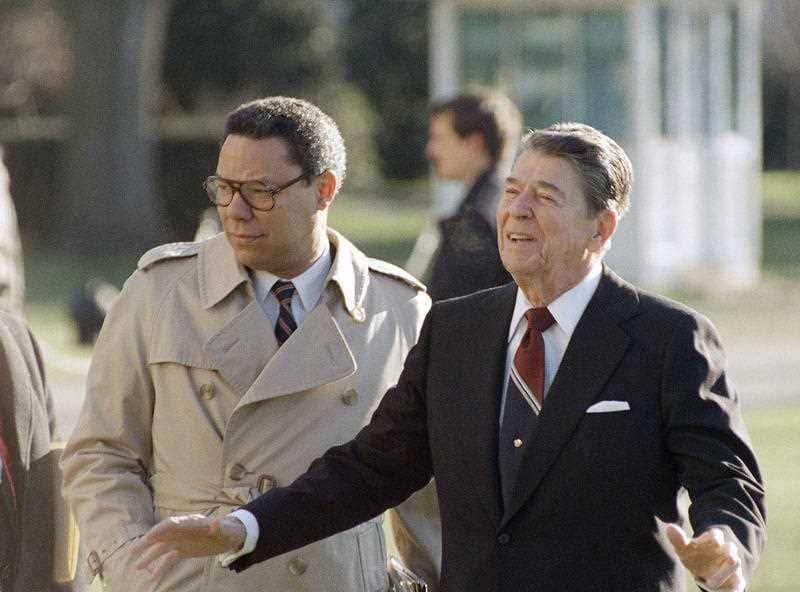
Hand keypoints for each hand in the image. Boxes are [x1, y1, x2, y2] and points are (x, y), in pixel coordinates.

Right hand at [130, 514, 245, 580]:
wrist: (230, 536)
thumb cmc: (229, 529)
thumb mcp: (226, 529)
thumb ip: (219, 527)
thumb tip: (215, 523)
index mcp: (190, 522)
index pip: (171, 524)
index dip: (160, 529)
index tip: (148, 537)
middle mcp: (183, 530)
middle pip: (162, 535)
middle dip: (147, 542)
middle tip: (132, 551)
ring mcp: (182, 541)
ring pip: (162, 548)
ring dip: (150, 556)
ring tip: (137, 567)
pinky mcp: (184, 550)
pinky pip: (170, 559)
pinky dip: (162, 567)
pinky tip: (154, 578)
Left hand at [665, 523, 743, 591]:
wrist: (706, 570)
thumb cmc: (694, 556)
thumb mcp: (685, 548)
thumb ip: (678, 540)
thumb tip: (669, 527)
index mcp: (713, 540)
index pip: (716, 534)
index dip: (716, 537)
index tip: (716, 541)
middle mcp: (725, 551)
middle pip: (730, 548)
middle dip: (730, 553)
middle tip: (731, 558)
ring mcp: (731, 565)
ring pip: (735, 564)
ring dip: (733, 567)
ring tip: (732, 566)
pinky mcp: (736, 579)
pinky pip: (738, 584)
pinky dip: (736, 590)